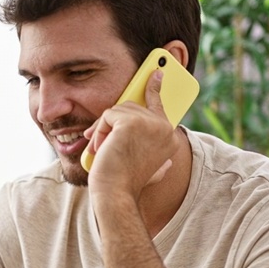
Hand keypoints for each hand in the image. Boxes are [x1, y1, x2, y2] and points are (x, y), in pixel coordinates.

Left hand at [83, 70, 174, 196]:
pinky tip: (100, 149)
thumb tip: (169, 165)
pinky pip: (107, 116)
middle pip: (130, 107)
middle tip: (103, 144)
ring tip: (104, 151)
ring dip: (104, 130)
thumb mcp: (149, 168)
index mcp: (169, 137)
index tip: (157, 73)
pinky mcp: (131, 122)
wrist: (116, 194)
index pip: (161, 104)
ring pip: (117, 110)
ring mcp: (149, 123)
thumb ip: (157, 158)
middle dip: (112, 124)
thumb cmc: (127, 185)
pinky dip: (99, 131)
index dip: (156, 87)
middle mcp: (164, 128)